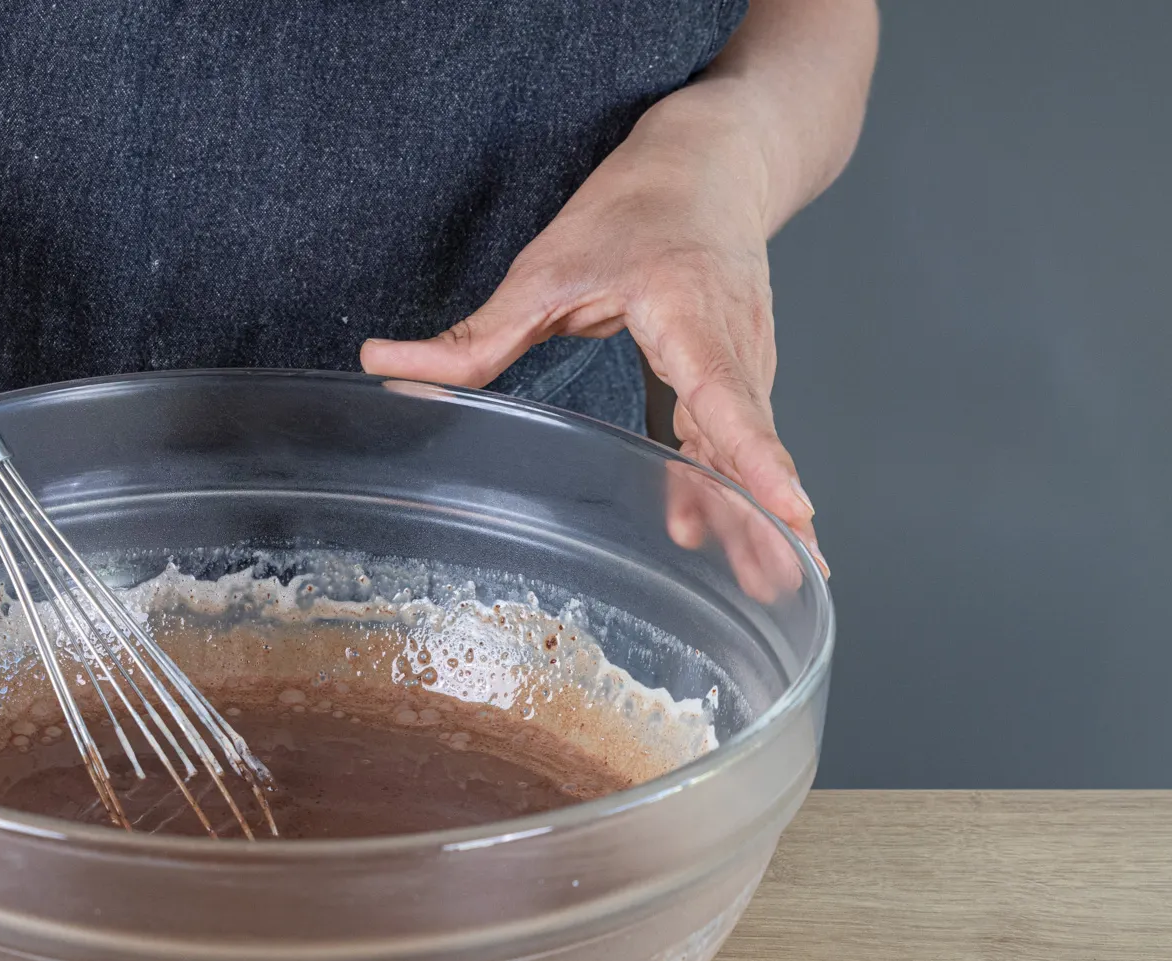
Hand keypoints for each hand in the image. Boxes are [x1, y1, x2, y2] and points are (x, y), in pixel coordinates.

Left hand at [360, 101, 828, 589]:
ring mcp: (743, 364)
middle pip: (747, 441)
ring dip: (756, 518)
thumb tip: (381, 363)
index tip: (789, 507)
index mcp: (690, 313)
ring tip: (771, 584)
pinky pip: (735, 444)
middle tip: (783, 578)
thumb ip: (477, 333)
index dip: (755, 456)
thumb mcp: (548, 266)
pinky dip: (735, 492)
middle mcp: (732, 345)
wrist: (715, 164)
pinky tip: (722, 542)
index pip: (726, 395)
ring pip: (747, 450)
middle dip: (764, 513)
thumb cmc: (639, 206)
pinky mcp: (735, 378)